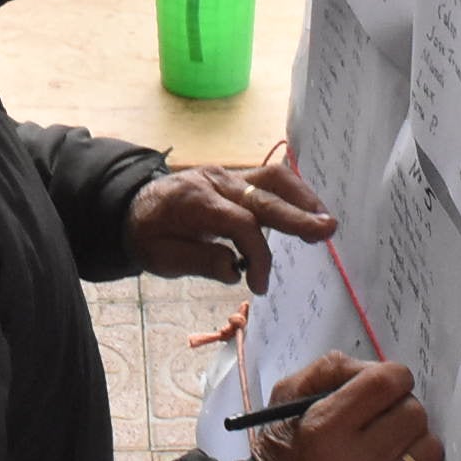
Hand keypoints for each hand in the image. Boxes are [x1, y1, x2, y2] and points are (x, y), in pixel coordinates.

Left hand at [124, 161, 333, 290]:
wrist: (133, 207)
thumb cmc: (147, 235)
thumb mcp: (161, 257)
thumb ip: (199, 261)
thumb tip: (235, 270)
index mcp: (195, 202)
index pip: (241, 223)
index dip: (258, 255)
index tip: (259, 285)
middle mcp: (215, 182)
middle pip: (264, 195)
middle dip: (297, 215)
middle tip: (327, 231)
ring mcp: (227, 176)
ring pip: (272, 177)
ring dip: (302, 197)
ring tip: (324, 220)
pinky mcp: (235, 178)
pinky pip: (268, 178)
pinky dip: (292, 192)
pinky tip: (308, 210)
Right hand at [247, 353, 440, 460]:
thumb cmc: (282, 454)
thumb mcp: (286, 399)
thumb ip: (329, 370)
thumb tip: (371, 368)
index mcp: (326, 426)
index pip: (385, 383)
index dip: (394, 375)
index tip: (387, 382)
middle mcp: (356, 460)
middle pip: (413, 412)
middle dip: (402, 405)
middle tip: (385, 413)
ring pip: (428, 445)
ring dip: (413, 437)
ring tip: (390, 441)